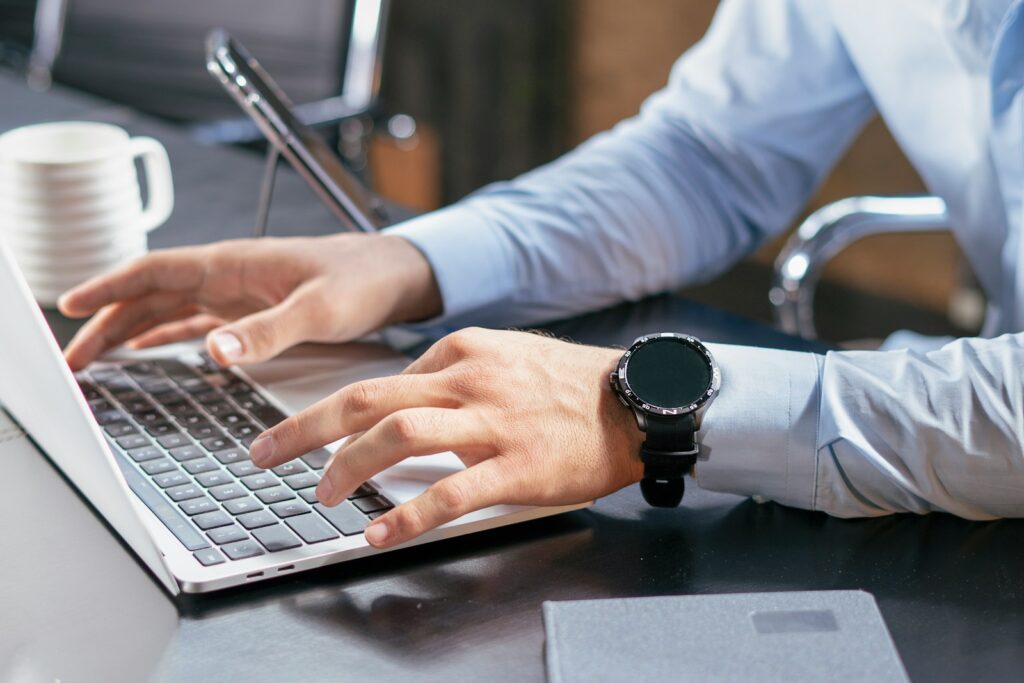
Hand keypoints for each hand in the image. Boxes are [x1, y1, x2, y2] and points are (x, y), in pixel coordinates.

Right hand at [59, 233, 440, 369]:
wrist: (398, 275)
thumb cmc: (363, 281)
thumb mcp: (319, 311)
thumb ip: (267, 332)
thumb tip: (212, 352)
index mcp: (234, 264)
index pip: (154, 270)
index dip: (107, 287)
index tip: (68, 305)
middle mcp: (229, 275)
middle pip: (150, 293)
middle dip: (107, 320)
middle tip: (75, 356)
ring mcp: (240, 293)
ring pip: (169, 307)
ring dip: (132, 329)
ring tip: (97, 357)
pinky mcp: (255, 309)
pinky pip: (197, 320)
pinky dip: (168, 334)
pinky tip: (155, 350)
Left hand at [248, 327, 643, 547]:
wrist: (634, 401)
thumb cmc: (567, 384)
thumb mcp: (505, 356)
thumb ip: (453, 373)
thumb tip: (404, 398)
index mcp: (462, 351)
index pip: (380, 380)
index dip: (334, 411)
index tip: (306, 433)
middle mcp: (468, 380)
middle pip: (367, 398)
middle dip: (305, 427)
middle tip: (264, 453)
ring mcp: (491, 422)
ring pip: (398, 436)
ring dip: (347, 466)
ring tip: (322, 495)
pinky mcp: (515, 466)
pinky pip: (449, 491)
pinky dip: (406, 515)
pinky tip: (378, 534)